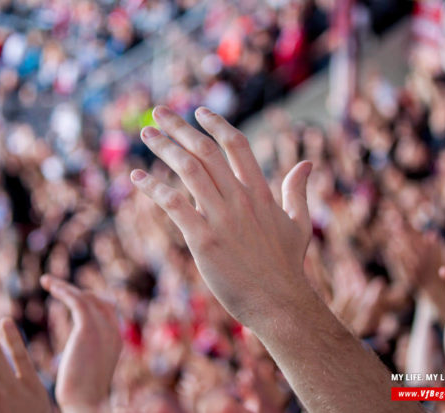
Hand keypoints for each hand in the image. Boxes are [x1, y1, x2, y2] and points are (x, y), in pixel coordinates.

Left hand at [41, 275, 121, 412]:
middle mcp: (113, 331)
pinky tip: (49, 285)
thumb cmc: (82, 399)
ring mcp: (103, 328)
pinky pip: (76, 299)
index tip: (72, 297)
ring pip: (86, 297)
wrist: (86, 405)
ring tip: (47, 281)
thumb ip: (87, 358)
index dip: (91, 301)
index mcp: (116, 342)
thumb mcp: (89, 373)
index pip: (108, 311)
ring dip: (65, 287)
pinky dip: (62, 290)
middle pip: (99, 300)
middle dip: (79, 292)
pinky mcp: (88, 327)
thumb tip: (80, 360)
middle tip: (58, 287)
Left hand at [130, 105, 313, 326]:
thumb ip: (298, 191)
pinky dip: (154, 188)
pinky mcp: (204, 239)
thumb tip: (307, 163)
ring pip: (189, 170)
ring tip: (146, 133)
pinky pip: (174, 204)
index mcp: (260, 192)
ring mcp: (222, 218)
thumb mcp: (299, 223)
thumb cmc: (287, 265)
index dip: (216, 124)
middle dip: (180, 127)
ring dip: (164, 148)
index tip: (199, 111)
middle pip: (206, 151)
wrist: (279, 303)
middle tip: (159, 111)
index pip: (236, 145)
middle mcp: (240, 199)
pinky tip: (136, 176)